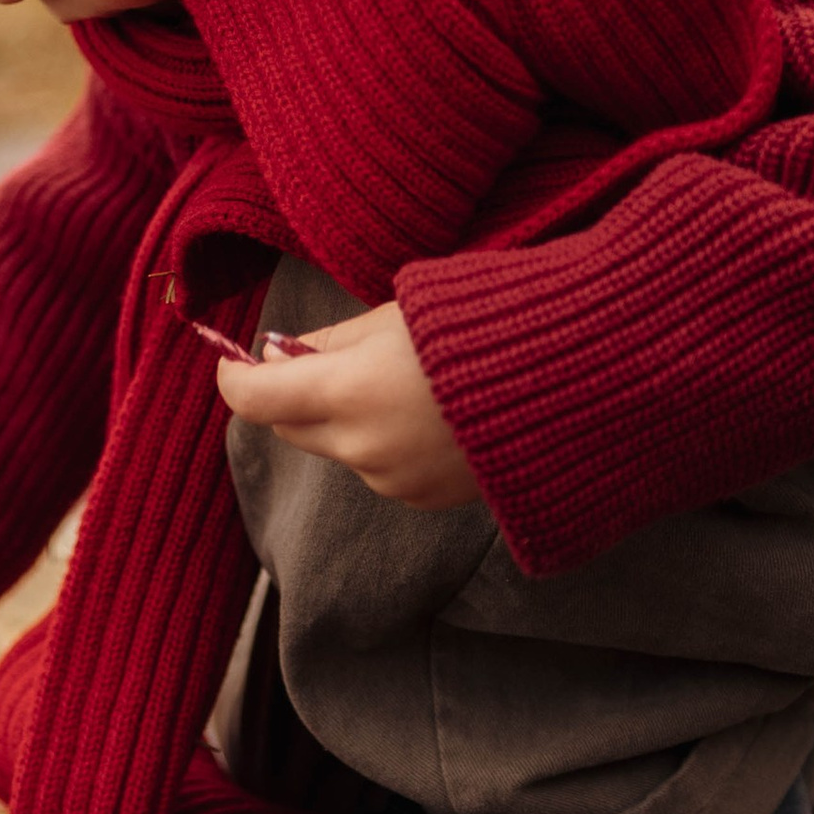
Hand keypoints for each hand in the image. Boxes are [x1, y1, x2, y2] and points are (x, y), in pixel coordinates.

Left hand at [215, 302, 482, 508]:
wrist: (579, 382)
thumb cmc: (488, 327)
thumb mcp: (399, 313)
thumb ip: (330, 341)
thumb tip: (280, 354)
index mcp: (349, 393)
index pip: (254, 399)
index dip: (234, 377)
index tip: (234, 359)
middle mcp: (363, 449)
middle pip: (290, 428)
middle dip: (293, 396)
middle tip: (319, 358)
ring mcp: (395, 482)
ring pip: (339, 449)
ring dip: (346, 420)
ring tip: (406, 381)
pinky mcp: (427, 501)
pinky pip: (381, 469)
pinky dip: (387, 442)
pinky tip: (433, 413)